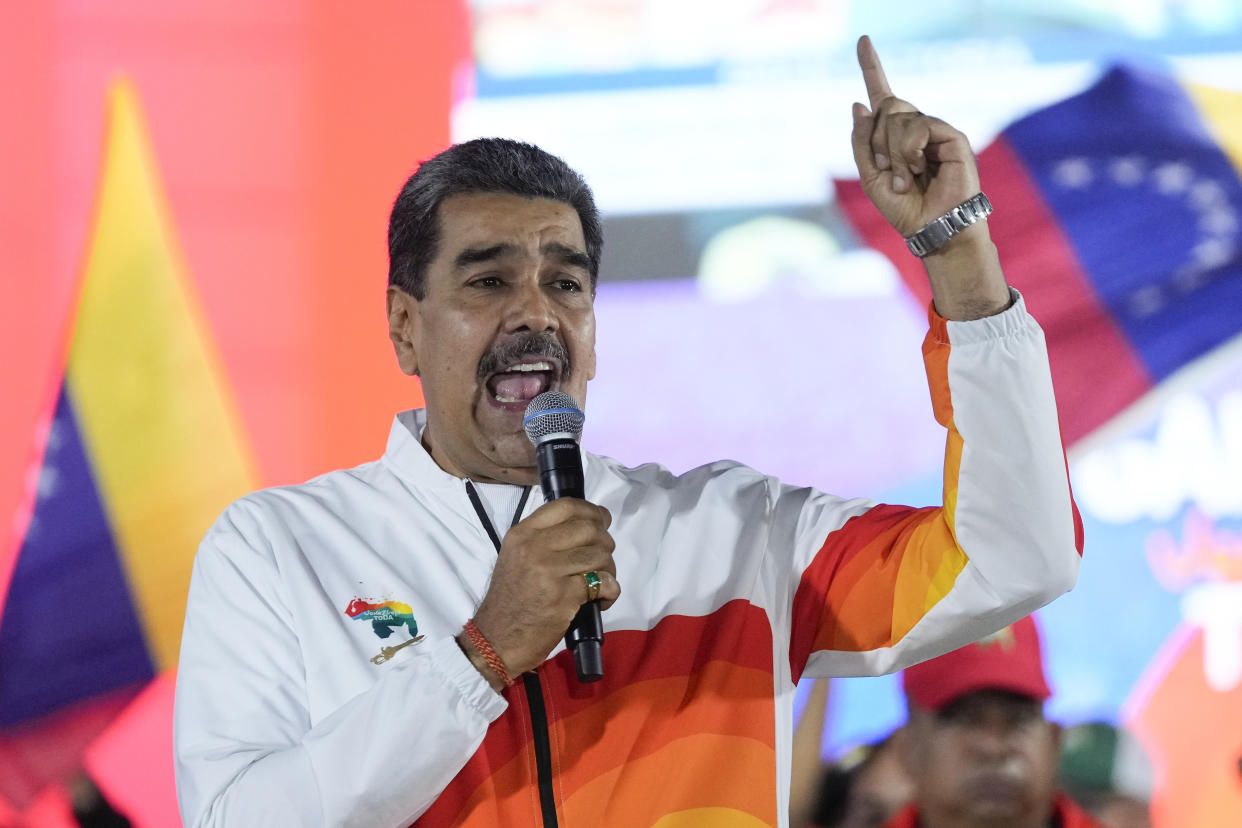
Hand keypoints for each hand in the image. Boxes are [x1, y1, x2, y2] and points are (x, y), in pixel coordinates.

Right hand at [465, 499, 619, 686]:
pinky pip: (604, 583)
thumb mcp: (517, 558)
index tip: (602, 521)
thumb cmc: (510, 601)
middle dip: (605, 544)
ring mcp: (549, 571)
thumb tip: (588, 525)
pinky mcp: (563, 596)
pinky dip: (610, 591)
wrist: (495, 641)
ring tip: (598, 584)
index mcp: (522, 534)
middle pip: (589, 528)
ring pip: (600, 555)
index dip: (591, 510)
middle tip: (601, 561)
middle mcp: (534, 547)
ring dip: (609, 570)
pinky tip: (599, 601)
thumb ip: (545, 539)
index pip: (566, 505)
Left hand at [850, 35, 981, 237]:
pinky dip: (909, 149)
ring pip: (899, 117)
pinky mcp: (952, 137)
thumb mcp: (870, 176)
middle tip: (886, 169)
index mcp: (894, 136)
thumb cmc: (903, 208)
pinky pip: (919, 126)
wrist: (930, 227)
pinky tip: (916, 169)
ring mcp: (935, 130)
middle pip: (886, 106)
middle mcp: (915, 128)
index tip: (863, 39)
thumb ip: (862, 142)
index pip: (881, 95)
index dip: (871, 67)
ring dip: (892, 151)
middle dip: (877, 140)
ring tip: (905, 177)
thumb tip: (859, 104)